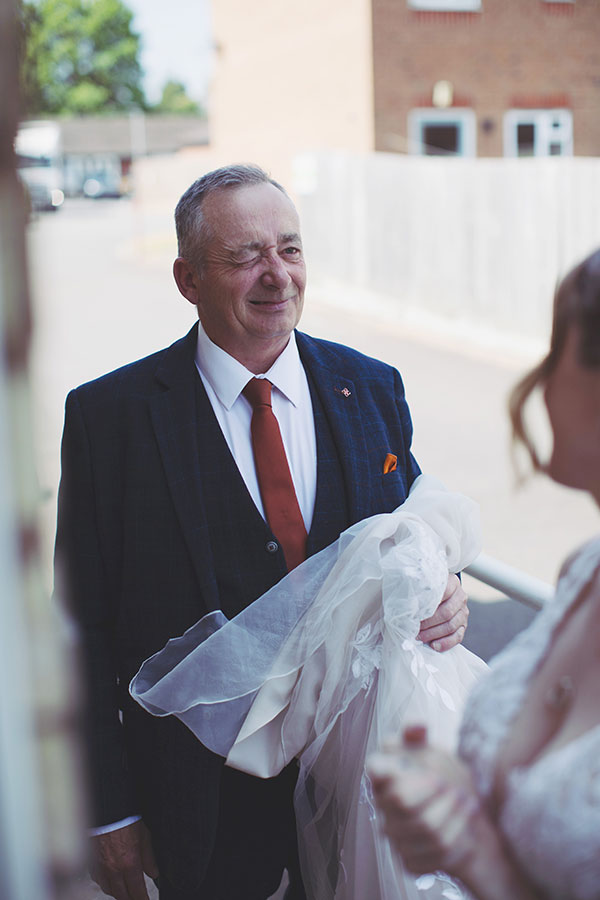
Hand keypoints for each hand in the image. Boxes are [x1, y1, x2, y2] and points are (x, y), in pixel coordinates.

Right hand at [89, 820, 158, 899]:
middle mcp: (114, 869)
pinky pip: (98, 879)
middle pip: (122, 895)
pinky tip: (110, 878)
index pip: (137, 892)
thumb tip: (154, 872)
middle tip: (137, 897)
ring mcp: (101, 867)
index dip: (143, 899)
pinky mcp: (92, 862)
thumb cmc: (125, 818)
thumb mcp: (144, 836)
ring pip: (109, 890)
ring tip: (125, 890)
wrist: (107, 810)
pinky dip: (105, 882)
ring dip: (118, 892)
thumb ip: (149, 858)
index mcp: (129, 864)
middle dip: (131, 898)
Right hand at [367, 726, 481, 876]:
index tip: (429, 770)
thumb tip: (418, 725)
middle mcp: (383, 808)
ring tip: (468, 801)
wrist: (465, 818)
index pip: (374, 768)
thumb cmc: (443, 777)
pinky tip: (467, 825)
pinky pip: (438, 851)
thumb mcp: (431, 749)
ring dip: (453, 812)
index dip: (395, 769)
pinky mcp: (410, 860)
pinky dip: (460, 835)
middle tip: (454, 785)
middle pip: (402, 800)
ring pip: (425, 827)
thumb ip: (417, 735)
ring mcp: (395, 836)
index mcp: (383, 775)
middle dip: (436, 791)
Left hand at [418, 573, 467, 650]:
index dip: (428, 605)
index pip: (443, 593)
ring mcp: (463, 612)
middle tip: (414, 628)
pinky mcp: (463, 626)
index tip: (414, 613)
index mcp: (452, 583)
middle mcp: (461, 597)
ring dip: (433, 634)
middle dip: (428, 623)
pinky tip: (434, 646)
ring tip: (419, 637)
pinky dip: (445, 643)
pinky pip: (457, 637)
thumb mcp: (423, 586)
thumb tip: (408, 605)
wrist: (438, 596)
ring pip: (451, 626)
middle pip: (446, 613)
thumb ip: (419, 592)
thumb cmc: (426, 591)